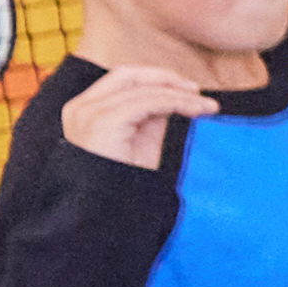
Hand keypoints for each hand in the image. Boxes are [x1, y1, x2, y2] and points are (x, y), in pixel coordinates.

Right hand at [62, 59, 203, 172]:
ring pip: (143, 89)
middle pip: (128, 75)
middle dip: (166, 79)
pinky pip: (149, 102)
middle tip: (196, 90)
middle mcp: (81, 107)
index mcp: (85, 109)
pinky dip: (177, 102)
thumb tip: (173, 94)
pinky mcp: (104, 121)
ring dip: (180, 94)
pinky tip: (196, 110)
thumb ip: (151, 114)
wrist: (109, 211)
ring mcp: (89, 113)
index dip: (156, 78)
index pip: (122, 80)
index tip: (187, 88)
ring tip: (206, 106)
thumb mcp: (141, 140)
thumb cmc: (123, 182)